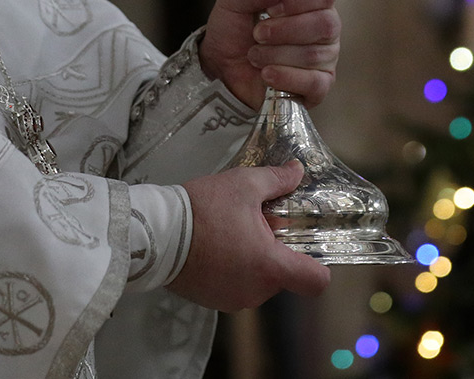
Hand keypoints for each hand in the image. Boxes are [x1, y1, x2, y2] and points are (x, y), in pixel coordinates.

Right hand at [168, 161, 330, 310]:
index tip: (306, 244)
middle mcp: (256, 292)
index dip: (318, 263)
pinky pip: (234, 286)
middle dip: (274, 250)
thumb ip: (277, 180)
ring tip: (230, 232)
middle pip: (283, 275)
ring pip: (258, 280)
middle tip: (255, 223)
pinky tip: (214, 246)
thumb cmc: (203, 209)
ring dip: (252, 260)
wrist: (154, 233)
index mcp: (270, 266)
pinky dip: (231, 270)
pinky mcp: (211, 301)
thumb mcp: (244, 184)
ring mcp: (232, 300)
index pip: (316, 281)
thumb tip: (297, 171)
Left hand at [199, 0, 340, 108]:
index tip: (272, 9)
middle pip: (325, 24)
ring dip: (276, 55)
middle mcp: (324, 23)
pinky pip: (314, 82)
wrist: (222, 69)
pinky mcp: (320, 84)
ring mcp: (325, 55)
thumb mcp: (231, 1)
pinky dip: (286, 77)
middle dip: (285, 31)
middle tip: (258, 33)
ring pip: (314, 54)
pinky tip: (267, 74)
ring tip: (255, 55)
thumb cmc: (233, 30)